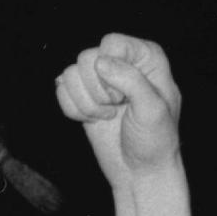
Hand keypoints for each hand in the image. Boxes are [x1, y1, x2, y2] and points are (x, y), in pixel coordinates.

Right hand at [56, 34, 182, 185]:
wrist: (140, 171)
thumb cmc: (155, 140)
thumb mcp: (152, 110)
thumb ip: (131, 80)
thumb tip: (99, 62)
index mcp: (146, 57)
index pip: (112, 43)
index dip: (112, 70)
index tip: (126, 96)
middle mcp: (122, 61)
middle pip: (87, 58)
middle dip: (99, 91)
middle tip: (118, 107)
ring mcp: (100, 78)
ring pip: (70, 74)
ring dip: (87, 104)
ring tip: (108, 115)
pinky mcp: (83, 95)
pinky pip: (61, 90)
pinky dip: (75, 110)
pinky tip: (96, 120)